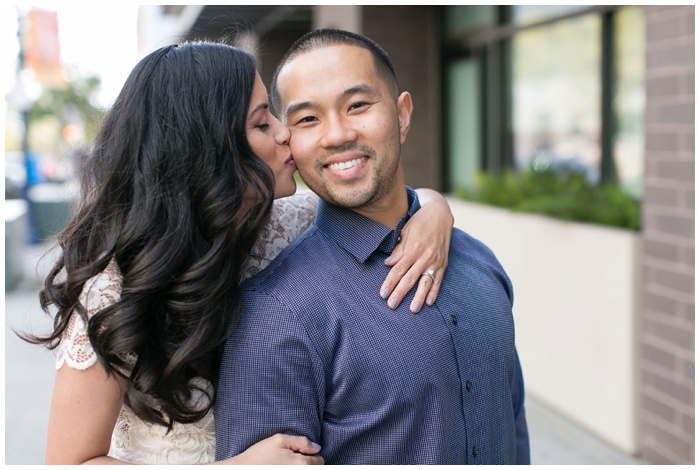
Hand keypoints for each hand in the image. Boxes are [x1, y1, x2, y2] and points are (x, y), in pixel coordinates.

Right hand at [220, 434, 323, 464]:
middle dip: (309, 463)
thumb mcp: (279, 440)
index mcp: (301, 463)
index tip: (301, 452)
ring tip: (287, 464)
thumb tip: (317, 448)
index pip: (319, 460)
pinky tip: (283, 467)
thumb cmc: (260, 455)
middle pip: (316, 469)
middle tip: (293, 459)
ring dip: (302, 467)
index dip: (312, 454)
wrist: (243, 469)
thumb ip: (301, 441)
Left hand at [381, 189, 452, 312]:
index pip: (399, 270)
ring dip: (419, 297)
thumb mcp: (406, 232)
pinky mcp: (443, 263)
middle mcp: (425, 256)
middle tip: (392, 305)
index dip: (390, 282)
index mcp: (413, 248)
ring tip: (413, 309)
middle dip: (400, 293)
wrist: (441, 214)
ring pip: (426, 282)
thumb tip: (388, 264)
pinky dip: (434, 292)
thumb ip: (398, 250)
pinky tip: (429, 302)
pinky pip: (438, 280)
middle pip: (410, 279)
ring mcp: (436, 261)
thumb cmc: (419, 222)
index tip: (383, 294)